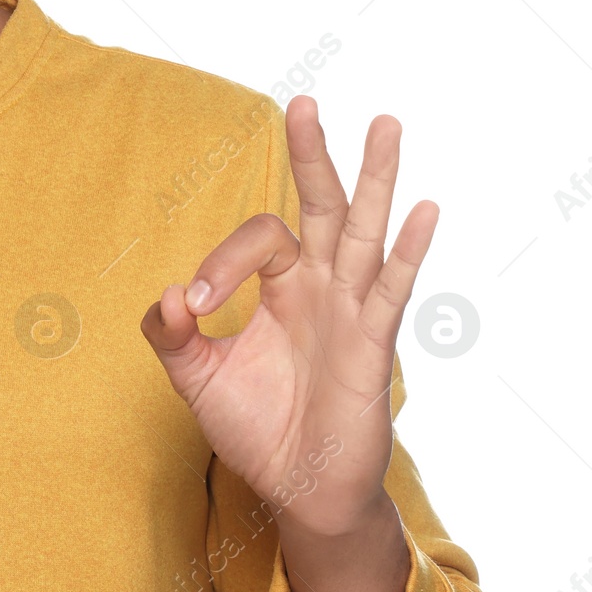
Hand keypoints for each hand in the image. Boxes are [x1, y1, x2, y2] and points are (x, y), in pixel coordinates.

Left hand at [139, 96, 436, 536]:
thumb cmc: (254, 427)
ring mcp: (350, 311)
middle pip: (319, 206)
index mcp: (280, 287)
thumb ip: (171, 335)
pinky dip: (410, 250)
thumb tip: (167, 296)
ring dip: (374, 178)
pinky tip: (425, 209)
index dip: (219, 264)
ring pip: (363, 231)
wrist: (295, 490)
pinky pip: (392, 289)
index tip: (193, 310)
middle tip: (302, 101)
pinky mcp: (372, 345)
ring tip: (384, 123)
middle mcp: (319, 287)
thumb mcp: (196, 377)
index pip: (255, 241)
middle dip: (312, 154)